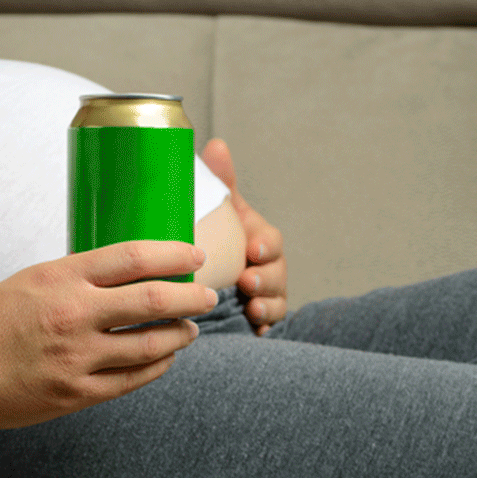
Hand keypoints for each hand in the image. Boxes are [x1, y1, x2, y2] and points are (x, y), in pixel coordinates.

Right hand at [0, 241, 218, 428]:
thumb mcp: (27, 280)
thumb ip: (73, 279)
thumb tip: (124, 276)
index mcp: (59, 278)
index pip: (134, 257)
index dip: (173, 255)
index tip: (193, 256)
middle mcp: (73, 315)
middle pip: (155, 301)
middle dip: (192, 297)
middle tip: (207, 295)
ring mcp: (76, 359)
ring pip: (152, 346)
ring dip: (179, 335)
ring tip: (188, 329)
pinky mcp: (74, 395)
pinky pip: (132, 381)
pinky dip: (156, 368)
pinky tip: (163, 360)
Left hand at [200, 138, 287, 335]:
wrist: (199, 278)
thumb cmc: (214, 237)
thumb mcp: (218, 211)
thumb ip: (221, 182)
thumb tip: (217, 145)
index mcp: (255, 239)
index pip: (270, 240)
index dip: (266, 245)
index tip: (254, 249)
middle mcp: (265, 267)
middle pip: (276, 273)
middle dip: (266, 278)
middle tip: (247, 282)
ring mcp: (263, 295)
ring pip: (275, 301)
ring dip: (266, 304)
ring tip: (251, 307)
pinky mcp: (256, 321)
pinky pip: (268, 326)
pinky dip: (265, 328)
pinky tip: (257, 332)